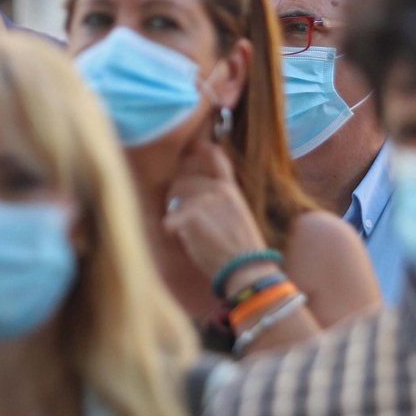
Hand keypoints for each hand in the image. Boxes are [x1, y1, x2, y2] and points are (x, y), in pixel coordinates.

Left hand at [161, 123, 269, 291]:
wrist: (246, 268)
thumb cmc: (242, 250)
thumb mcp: (239, 216)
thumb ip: (221, 203)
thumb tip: (196, 200)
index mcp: (231, 190)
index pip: (218, 160)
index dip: (205, 150)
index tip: (199, 146)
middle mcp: (217, 191)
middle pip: (184, 182)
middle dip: (176, 195)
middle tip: (176, 212)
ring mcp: (203, 201)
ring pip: (174, 200)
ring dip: (173, 212)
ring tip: (180, 228)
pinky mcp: (190, 216)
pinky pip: (169, 220)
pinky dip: (170, 231)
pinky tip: (176, 238)